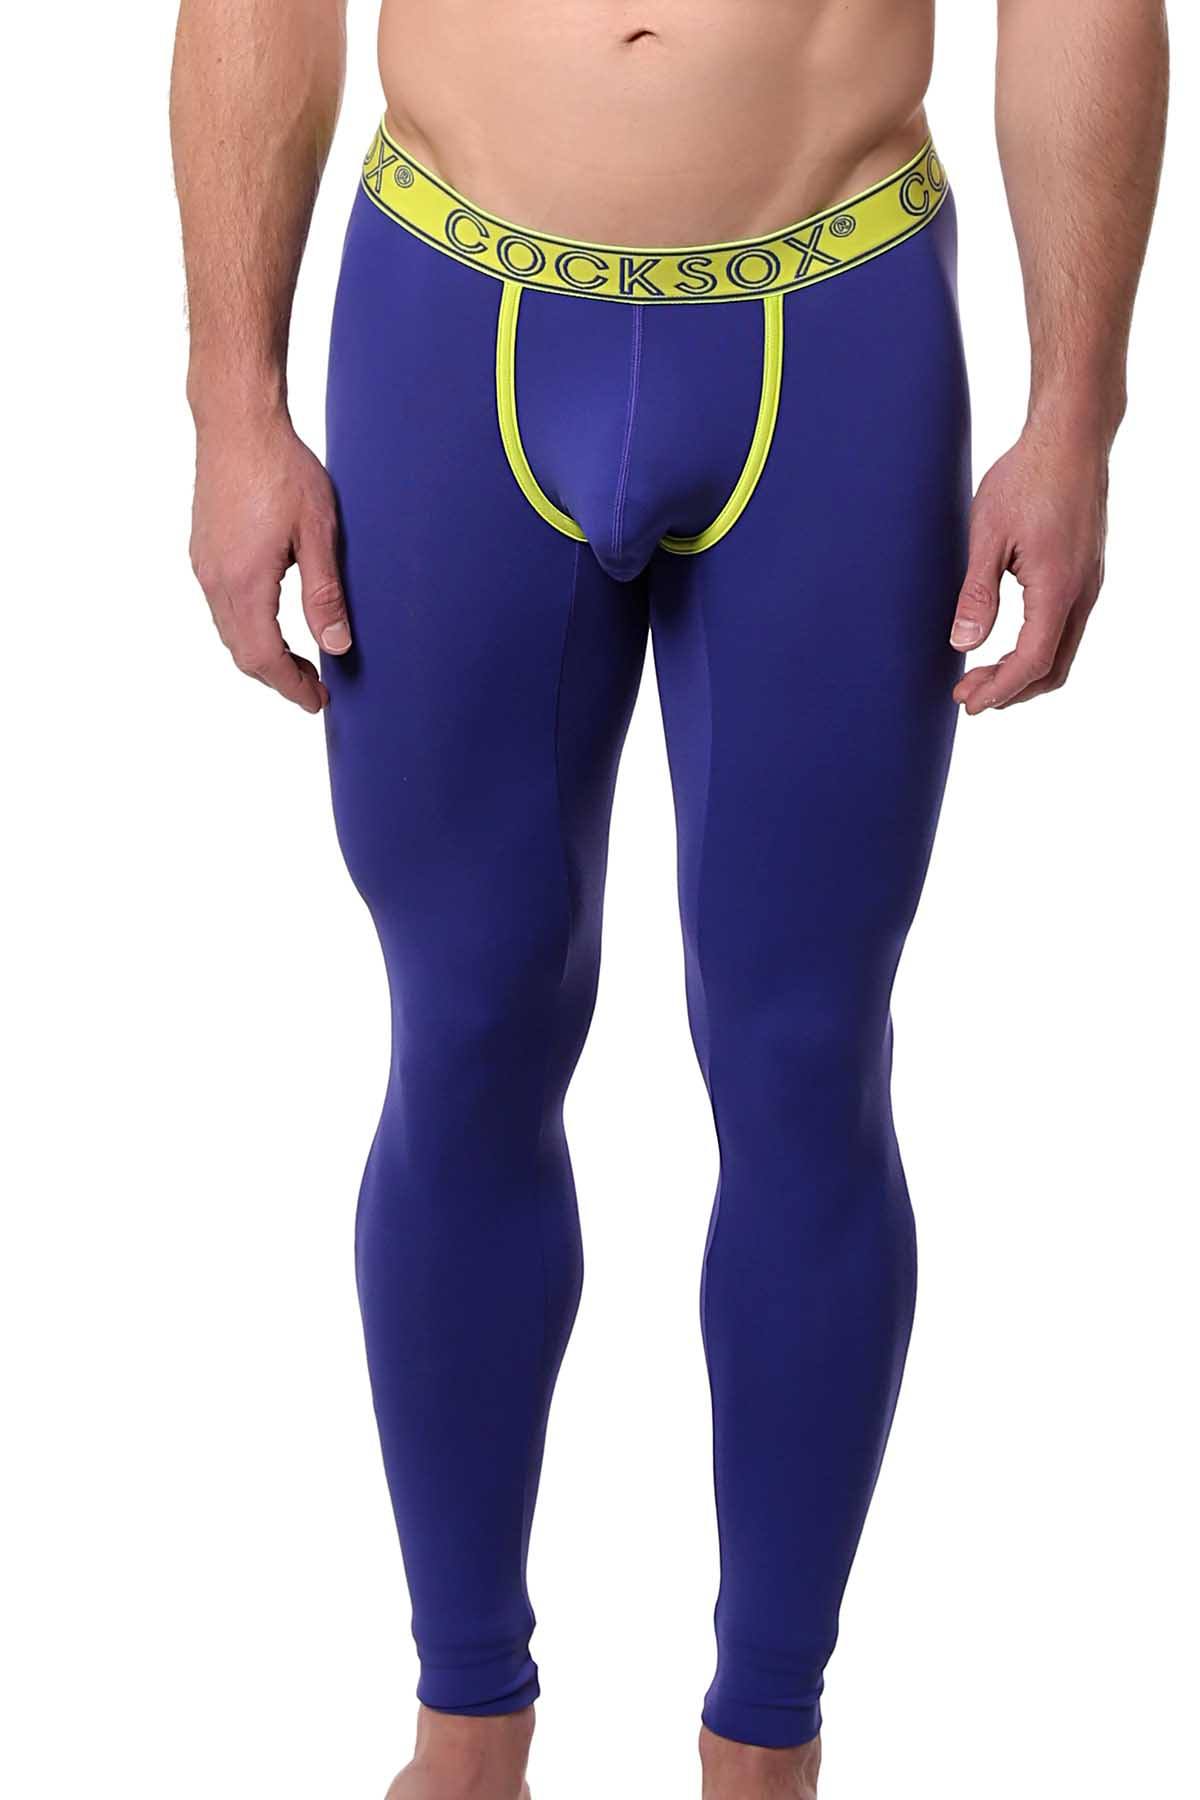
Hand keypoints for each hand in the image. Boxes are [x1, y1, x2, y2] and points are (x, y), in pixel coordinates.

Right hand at [189, 412, 350, 713]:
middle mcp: (216, 578)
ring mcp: (204, 565)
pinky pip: (221, 608)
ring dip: (262, 655)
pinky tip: (272, 624)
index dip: (291, 686)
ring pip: (229, 633)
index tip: (317, 701)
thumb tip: (335, 646)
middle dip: (278, 678)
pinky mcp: (203, 551)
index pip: (264, 657)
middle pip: (242, 653)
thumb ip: (325, 593)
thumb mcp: (318, 531)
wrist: (237, 422)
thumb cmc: (282, 467)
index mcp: (245, 580)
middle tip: (314, 689)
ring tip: (298, 662)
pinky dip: (247, 630)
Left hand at [950, 424, 1108, 712]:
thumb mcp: (988, 535)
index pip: (1032, 662)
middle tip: (968, 694)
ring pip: (1063, 651)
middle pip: (1053, 669)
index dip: (998, 689)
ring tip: (982, 674)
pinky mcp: (1087, 572)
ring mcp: (1090, 583)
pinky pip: (1067, 628)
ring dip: (1023, 672)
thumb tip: (963, 643)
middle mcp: (1083, 592)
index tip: (967, 702)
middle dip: (1010, 691)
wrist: (1071, 437)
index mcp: (1058, 588)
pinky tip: (1007, 642)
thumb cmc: (1027, 477)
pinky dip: (1037, 649)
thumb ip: (976, 594)